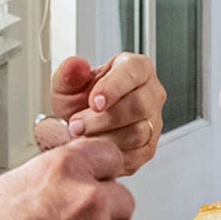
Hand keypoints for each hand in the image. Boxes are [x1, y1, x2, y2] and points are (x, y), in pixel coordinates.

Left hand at [49, 52, 166, 171]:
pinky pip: (136, 153)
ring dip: (104, 137)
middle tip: (77, 124)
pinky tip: (95, 147)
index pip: (134, 71)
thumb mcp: (67, 85)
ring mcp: (153, 121)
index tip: (94, 102)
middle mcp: (151, 93)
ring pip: (138, 132)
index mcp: (135, 68)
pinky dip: (111, 154)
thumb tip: (75, 65)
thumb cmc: (80, 102)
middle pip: (139, 105)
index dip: (114, 87)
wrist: (81, 129)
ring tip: (81, 137)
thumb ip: (68, 74)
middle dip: (103, 119)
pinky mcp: (149, 147)